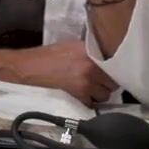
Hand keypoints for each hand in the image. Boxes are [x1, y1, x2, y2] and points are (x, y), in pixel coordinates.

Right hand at [0, 40, 117, 105]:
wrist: (33, 66)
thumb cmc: (52, 54)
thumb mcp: (75, 46)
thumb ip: (92, 52)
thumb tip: (106, 58)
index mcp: (92, 53)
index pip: (116, 66)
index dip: (116, 71)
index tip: (115, 73)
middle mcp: (92, 67)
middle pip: (113, 82)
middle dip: (108, 84)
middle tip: (101, 82)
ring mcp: (86, 82)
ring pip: (105, 95)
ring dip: (100, 94)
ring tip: (92, 90)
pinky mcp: (78, 94)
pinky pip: (92, 103)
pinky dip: (90, 102)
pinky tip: (84, 97)